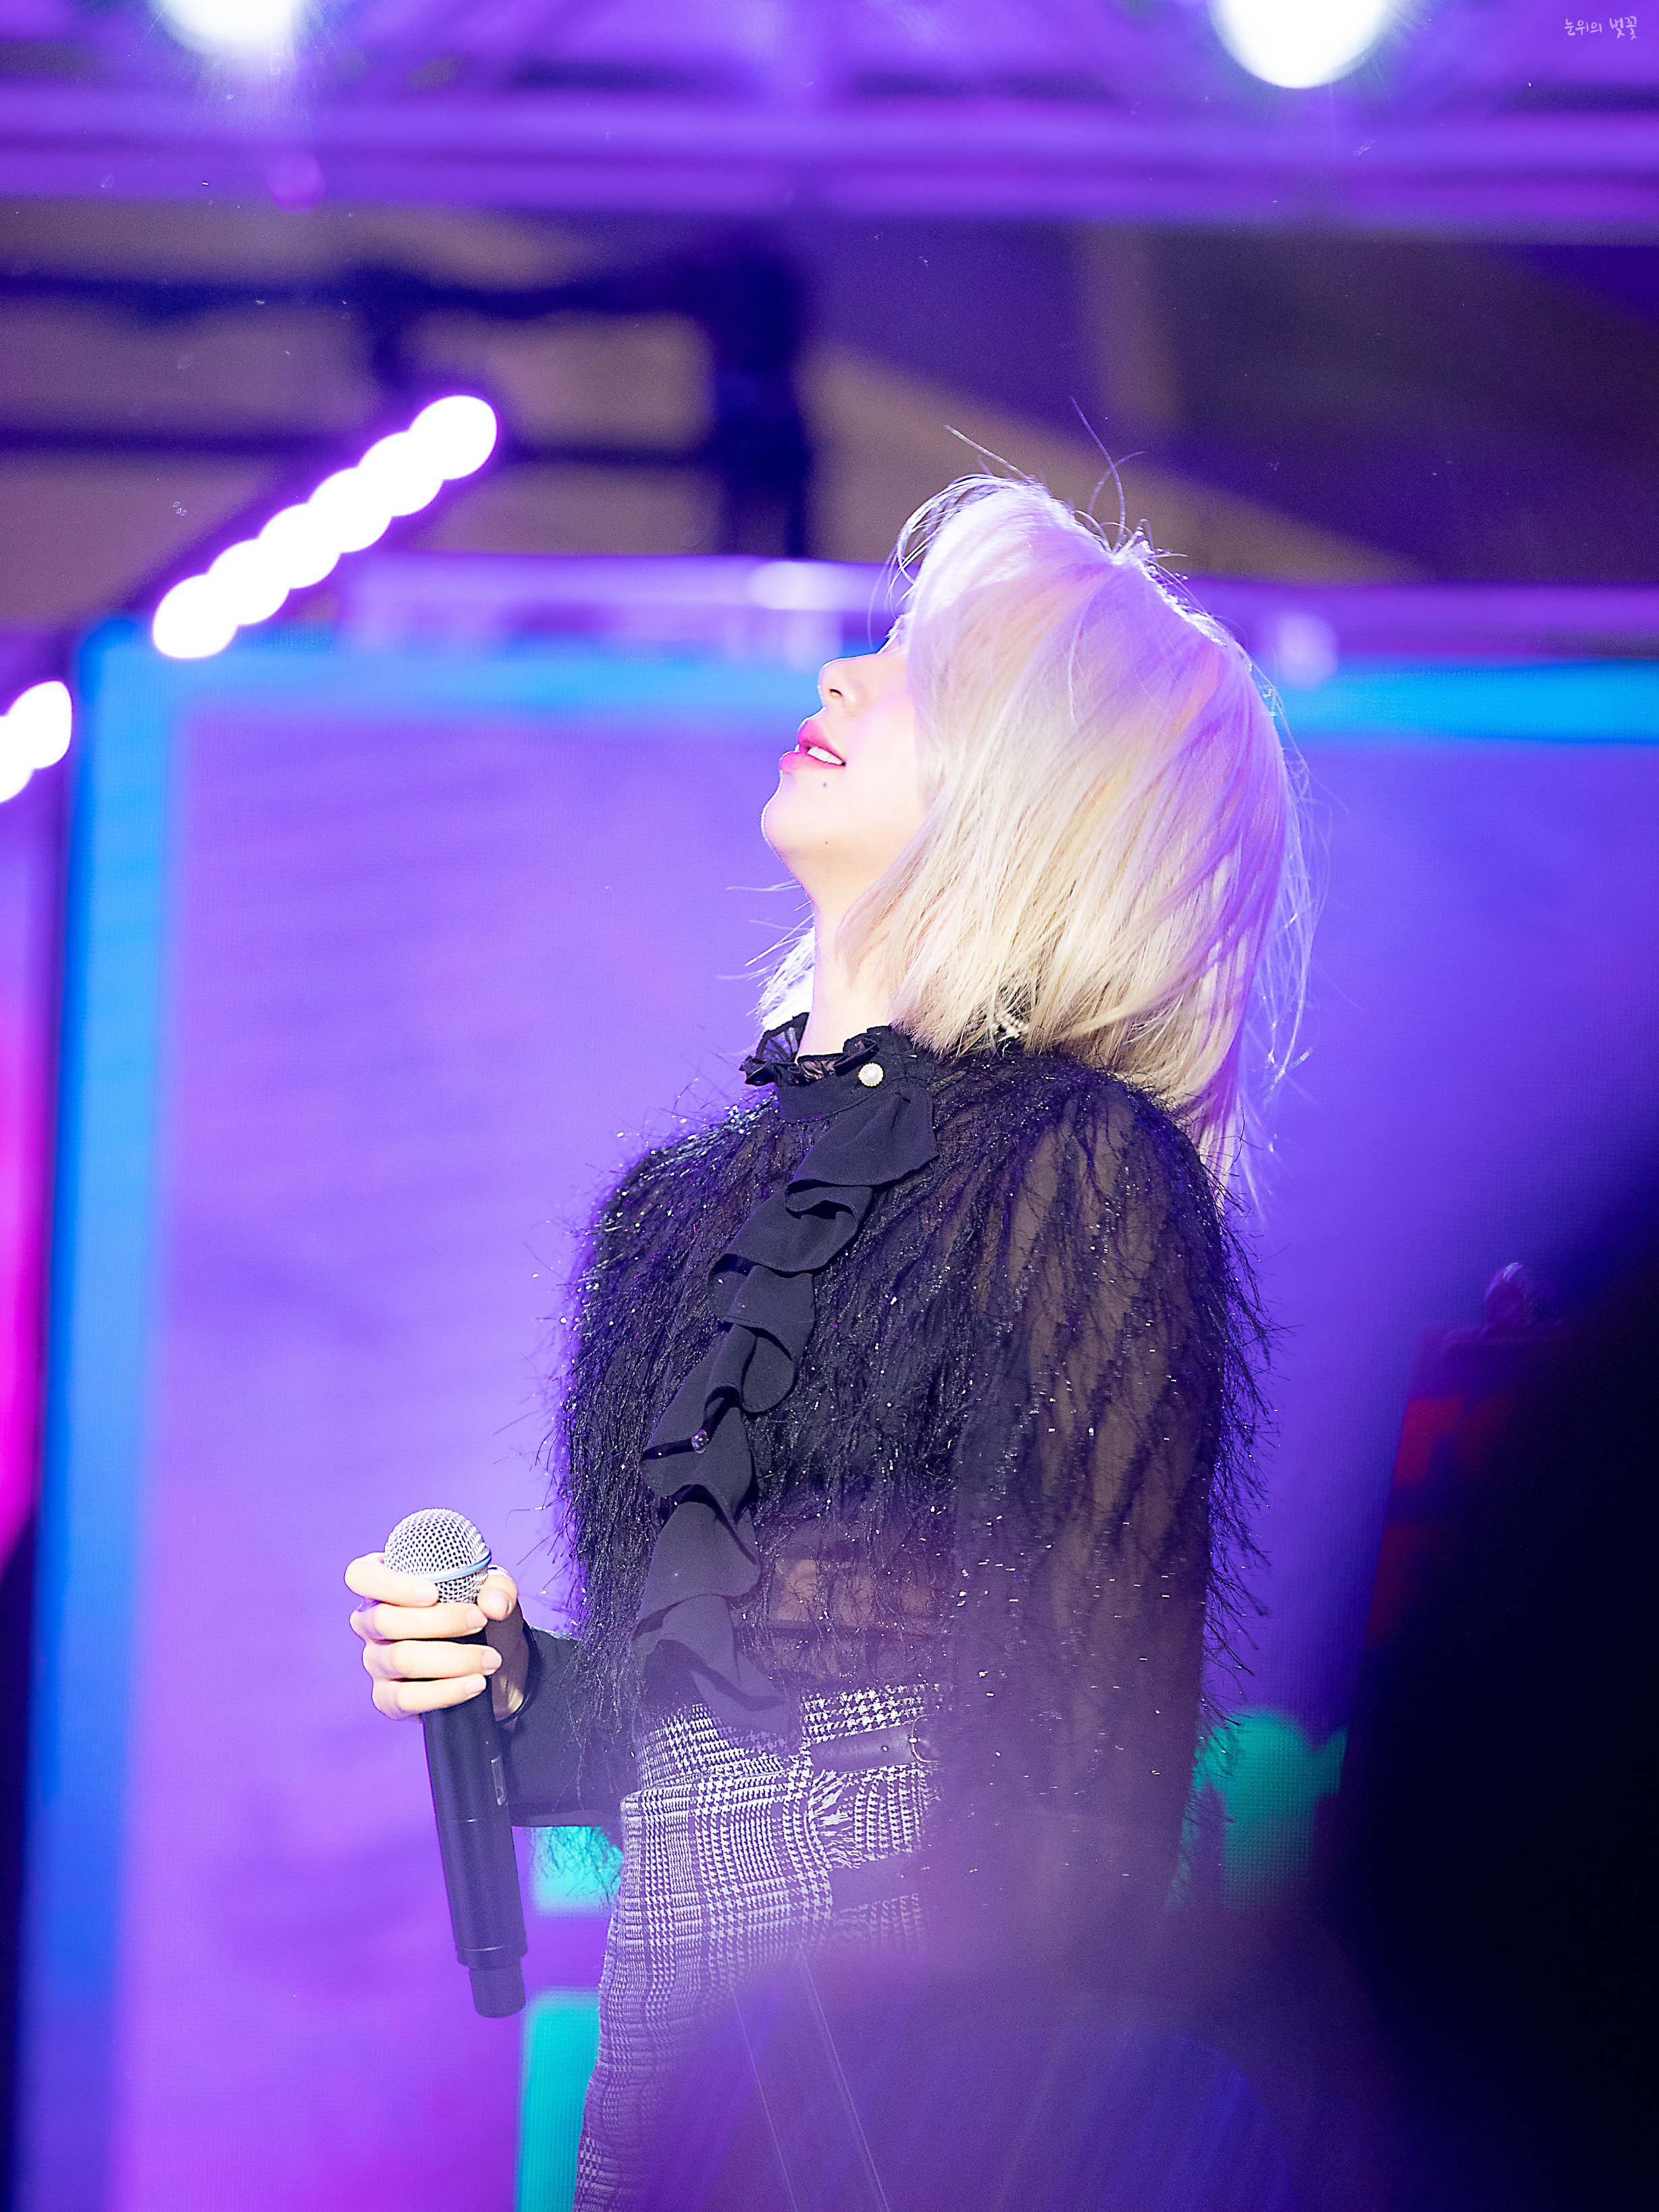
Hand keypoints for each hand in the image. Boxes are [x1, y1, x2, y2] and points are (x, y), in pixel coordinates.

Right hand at [346, 1553, 530, 1723]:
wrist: (496, 1665)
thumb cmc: (482, 1617)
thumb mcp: (495, 1593)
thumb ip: (498, 1588)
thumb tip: (494, 1605)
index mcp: (386, 1585)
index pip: (361, 1575)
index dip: (389, 1583)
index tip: (433, 1593)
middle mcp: (371, 1622)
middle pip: (384, 1619)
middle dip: (441, 1620)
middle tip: (481, 1620)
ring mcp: (375, 1661)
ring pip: (400, 1658)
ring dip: (452, 1658)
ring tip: (489, 1658)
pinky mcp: (387, 1698)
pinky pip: (405, 1698)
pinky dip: (446, 1691)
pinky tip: (474, 1684)